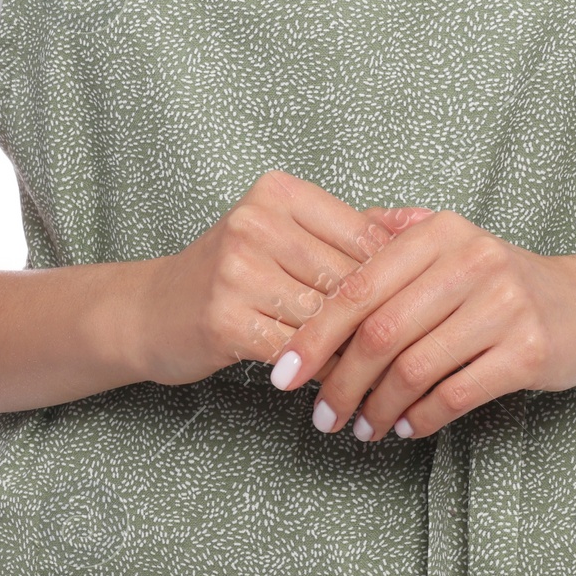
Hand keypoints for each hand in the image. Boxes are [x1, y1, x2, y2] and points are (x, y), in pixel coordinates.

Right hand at [131, 172, 417, 386]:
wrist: (148, 309)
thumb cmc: (230, 271)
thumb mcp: (282, 233)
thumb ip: (347, 229)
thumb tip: (426, 224)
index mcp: (279, 192)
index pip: (362, 234)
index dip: (398, 275)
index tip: (423, 305)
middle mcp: (257, 222)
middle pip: (347, 277)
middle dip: (381, 318)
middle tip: (415, 349)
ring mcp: (238, 270)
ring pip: (326, 317)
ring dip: (357, 351)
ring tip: (384, 372)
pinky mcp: (225, 319)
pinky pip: (296, 350)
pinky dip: (323, 370)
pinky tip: (337, 384)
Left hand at [268, 210, 575, 442]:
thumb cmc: (498, 280)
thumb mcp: (450, 243)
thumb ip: (393, 237)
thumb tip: (324, 247)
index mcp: (440, 232)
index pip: (359, 286)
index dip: (315, 334)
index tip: (285, 374)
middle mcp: (472, 260)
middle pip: (381, 332)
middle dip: (341, 382)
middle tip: (320, 415)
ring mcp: (504, 305)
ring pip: (415, 369)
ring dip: (378, 407)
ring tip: (360, 427)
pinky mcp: (528, 351)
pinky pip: (455, 394)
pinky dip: (420, 418)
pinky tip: (405, 427)